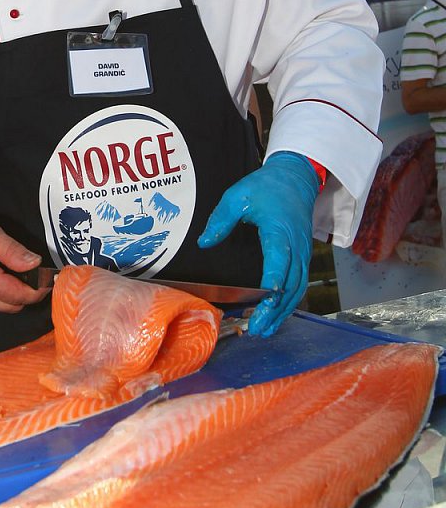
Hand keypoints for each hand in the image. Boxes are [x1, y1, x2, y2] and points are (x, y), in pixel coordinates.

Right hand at [0, 193, 49, 312]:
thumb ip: (14, 251)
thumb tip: (36, 264)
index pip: (21, 296)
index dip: (39, 287)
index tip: (49, 276)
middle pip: (14, 305)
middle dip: (29, 291)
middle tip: (35, 270)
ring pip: (4, 306)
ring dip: (15, 291)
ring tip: (14, 267)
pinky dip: (2, 290)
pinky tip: (1, 271)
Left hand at [197, 152, 318, 336]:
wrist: (295, 178)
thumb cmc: (267, 187)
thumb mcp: (239, 196)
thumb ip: (221, 219)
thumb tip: (205, 242)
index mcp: (280, 231)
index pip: (279, 261)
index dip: (273, 282)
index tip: (265, 300)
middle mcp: (296, 247)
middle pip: (290, 284)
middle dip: (275, 308)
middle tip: (256, 326)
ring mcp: (302, 254)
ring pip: (297, 289)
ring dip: (283, 311)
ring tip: (264, 329)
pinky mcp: (302, 257)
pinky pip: (299, 285)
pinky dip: (289, 303)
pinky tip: (276, 316)